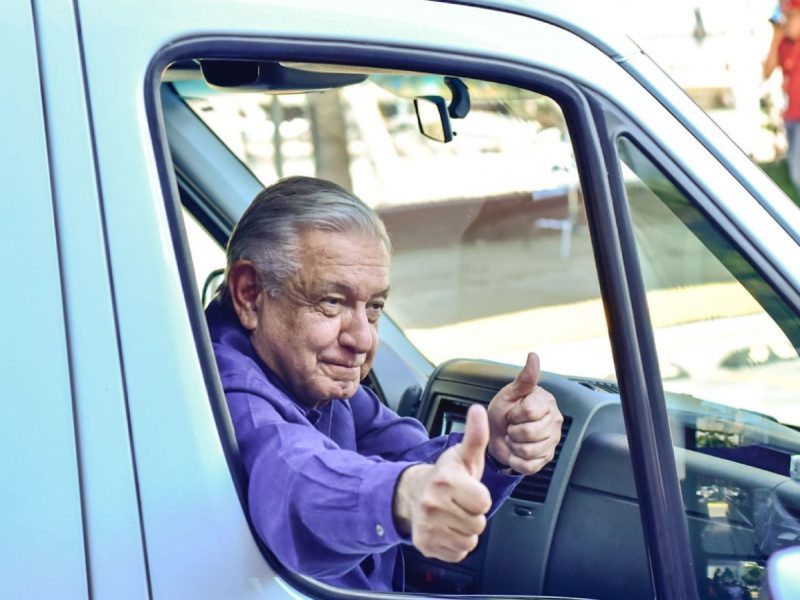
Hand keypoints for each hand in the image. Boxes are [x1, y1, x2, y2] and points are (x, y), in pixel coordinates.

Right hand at [393, 404, 491, 562]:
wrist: (413, 493)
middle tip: (460, 503)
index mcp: (445, 480)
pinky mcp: (424, 544)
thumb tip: (478, 410)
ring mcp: (427, 526)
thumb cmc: (447, 476)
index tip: (469, 490)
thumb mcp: (463, 455)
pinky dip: (455, 544)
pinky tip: (446, 528)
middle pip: (477, 524)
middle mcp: (432, 503)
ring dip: (465, 530)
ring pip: (469, 540)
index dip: (480, 497)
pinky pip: (457, 553)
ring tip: (453, 514)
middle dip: (473, 514)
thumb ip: (476, 435)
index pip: (483, 502)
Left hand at [486, 352, 562, 475]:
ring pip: (529, 451)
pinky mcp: (546, 458)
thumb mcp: (509, 393)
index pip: (530, 412)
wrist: (497, 434)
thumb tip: (533, 356)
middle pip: (530, 433)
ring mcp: (552, 441)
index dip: (515, 414)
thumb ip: (524, 378)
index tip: (512, 412)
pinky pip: (528, 465)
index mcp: (546, 402)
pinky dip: (515, 460)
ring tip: (513, 438)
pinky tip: (515, 451)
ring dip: (513, 446)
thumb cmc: (503, 411)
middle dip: (513, 431)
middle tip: (512, 426)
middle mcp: (554, 421)